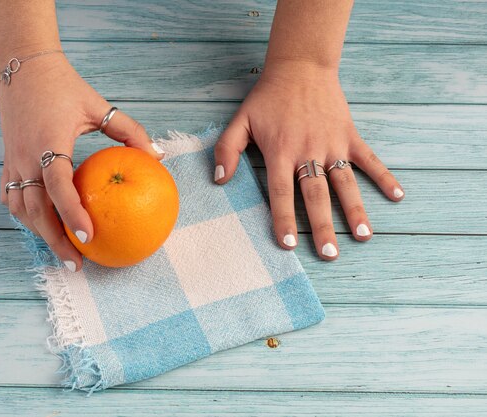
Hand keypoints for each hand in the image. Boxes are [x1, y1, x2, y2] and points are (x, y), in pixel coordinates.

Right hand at [0, 53, 163, 270]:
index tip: (88, 239)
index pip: (59, 187)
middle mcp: (25, 157)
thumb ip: (130, 131)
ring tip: (61, 252)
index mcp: (49, 143)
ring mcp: (12, 160)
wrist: (23, 66)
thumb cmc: (64, 86)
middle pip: (35, 210)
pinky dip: (23, 215)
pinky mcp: (6, 160)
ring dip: (38, 233)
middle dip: (55, 241)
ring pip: (19, 209)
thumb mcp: (100, 106)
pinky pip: (10, 196)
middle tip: (77, 264)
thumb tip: (158, 155)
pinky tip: (39, 225)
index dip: (72, 215)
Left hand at [213, 61, 403, 260]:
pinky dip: (384, 176)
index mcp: (281, 152)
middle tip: (330, 254)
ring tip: (363, 236)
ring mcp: (332, 144)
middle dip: (322, 226)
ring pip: (345, 183)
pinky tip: (398, 195)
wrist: (300, 67)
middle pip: (316, 195)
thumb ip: (227, 150)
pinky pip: (369, 159)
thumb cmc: (268, 98)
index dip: (284, 220)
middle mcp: (308, 152)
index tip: (289, 245)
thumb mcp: (240, 120)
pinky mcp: (349, 136)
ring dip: (355, 210)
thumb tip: (219, 181)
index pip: (282, 193)